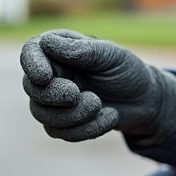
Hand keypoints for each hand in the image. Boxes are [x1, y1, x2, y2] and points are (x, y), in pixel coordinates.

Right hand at [20, 30, 175, 142]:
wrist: (144, 101)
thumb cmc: (127, 71)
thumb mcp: (111, 56)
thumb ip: (81, 51)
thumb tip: (46, 43)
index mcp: (59, 49)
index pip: (31, 51)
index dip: (32, 65)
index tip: (45, 77)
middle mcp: (51, 73)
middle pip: (33, 89)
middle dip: (55, 96)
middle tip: (78, 95)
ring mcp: (54, 100)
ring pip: (43, 115)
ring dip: (73, 115)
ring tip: (99, 105)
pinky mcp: (62, 123)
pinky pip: (59, 132)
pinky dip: (86, 129)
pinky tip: (109, 117)